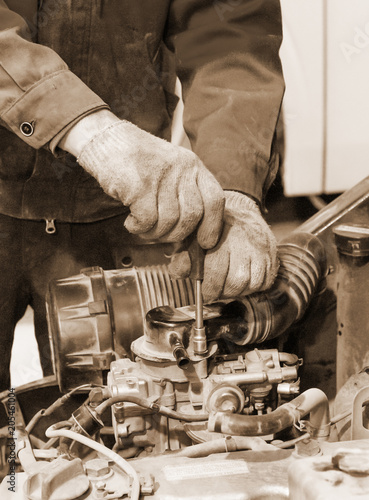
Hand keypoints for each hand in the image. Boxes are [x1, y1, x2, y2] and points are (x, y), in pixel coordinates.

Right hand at [60, 111, 223, 245]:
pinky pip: (147, 220)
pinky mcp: (140, 185)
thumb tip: (190, 235)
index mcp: (193, 165)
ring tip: (142, 228)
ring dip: (154, 233)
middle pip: (193, 215)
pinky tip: (131, 222)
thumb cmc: (137, 162)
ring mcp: (161, 176)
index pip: (214, 199)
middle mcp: (182, 169)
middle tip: (160, 236)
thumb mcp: (170, 170)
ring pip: (169, 221)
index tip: (204, 242)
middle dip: (176, 234)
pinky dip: (138, 228)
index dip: (212, 225)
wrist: (106, 140)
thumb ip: (184, 196)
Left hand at [169, 191, 278, 301]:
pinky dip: (251, 287)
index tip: (203, 293)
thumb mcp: (193, 236)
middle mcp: (244, 238)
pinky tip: (240, 281)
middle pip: (237, 280)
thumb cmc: (213, 229)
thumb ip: (184, 255)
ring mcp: (260, 247)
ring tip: (225, 287)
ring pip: (251, 283)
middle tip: (213, 293)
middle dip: (222, 292)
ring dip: (236, 291)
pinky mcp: (272, 255)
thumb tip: (177, 272)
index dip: (210, 286)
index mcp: (221, 230)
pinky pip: (263, 282)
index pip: (217, 267)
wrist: (241, 211)